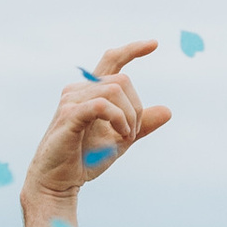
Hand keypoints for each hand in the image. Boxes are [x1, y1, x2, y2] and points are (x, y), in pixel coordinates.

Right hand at [22, 40, 170, 204]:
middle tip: (132, 134)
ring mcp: (71, 101)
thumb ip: (141, 125)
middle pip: (122, 80)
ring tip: (125, 137)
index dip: (131, 50)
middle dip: (136, 108)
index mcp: (89, 92)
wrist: (58, 181)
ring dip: (129, 116)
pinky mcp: (69, 115)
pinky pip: (102, 104)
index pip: (111, 61)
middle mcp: (78, 90)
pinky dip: (119, 118)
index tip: (154, 44)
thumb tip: (167, 111)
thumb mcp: (120, 140)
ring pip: (115, 90)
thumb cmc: (84, 159)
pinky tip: (121, 135)